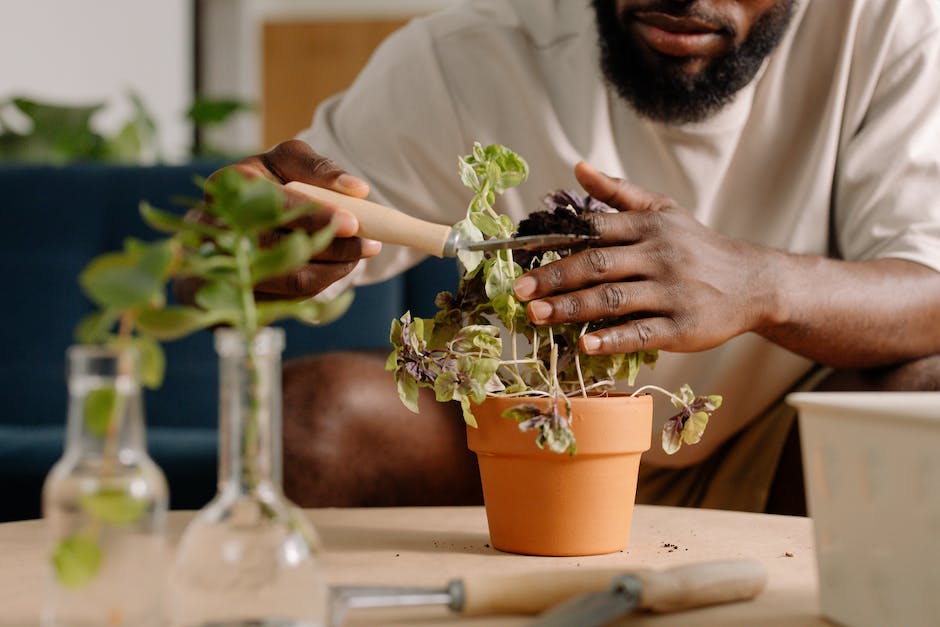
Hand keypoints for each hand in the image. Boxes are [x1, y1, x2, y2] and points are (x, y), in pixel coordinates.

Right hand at [182, 139, 380, 301]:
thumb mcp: (288, 161)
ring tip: (357, 256)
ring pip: (287, 280)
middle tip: (369, 245)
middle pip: (282, 248)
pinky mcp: (233, 294)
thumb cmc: (268, 181)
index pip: (276, 204)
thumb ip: (320, 169)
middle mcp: (216, 225)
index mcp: (230, 184)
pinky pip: (287, 299)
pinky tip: (335, 270)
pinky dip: (318, 287)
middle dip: (333, 250)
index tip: (353, 223)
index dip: (317, 217)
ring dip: (332, 272)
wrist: (233, 216)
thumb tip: (358, 190)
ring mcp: (221, 264)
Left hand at [511, 161, 773, 354]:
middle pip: (599, 265)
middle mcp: (660, 256)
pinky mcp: (683, 327)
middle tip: (520, 292)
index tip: (521, 253)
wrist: (753, 282)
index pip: (596, 230)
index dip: (556, 240)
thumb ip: (619, 193)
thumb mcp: (664, 210)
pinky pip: (642, 333)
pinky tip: (585, 345)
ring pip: (614, 300)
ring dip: (573, 309)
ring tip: (537, 316)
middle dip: (555, 278)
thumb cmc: (697, 246)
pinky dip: (613, 339)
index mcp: (650, 227)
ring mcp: (671, 292)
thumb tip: (578, 168)